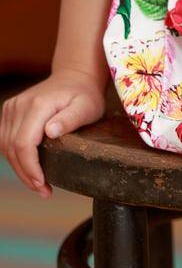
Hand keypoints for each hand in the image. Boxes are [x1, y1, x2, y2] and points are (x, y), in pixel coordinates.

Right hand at [0, 70, 106, 198]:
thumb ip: (70, 119)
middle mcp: (19, 106)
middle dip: (26, 174)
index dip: (30, 168)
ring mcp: (11, 108)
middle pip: (12, 148)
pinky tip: (30, 169)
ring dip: (20, 169)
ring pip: (5, 147)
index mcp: (38, 105)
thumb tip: (50, 131)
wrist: (74, 76)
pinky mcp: (9, 112)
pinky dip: (15, 157)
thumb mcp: (87, 106)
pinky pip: (5, 140)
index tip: (43, 185)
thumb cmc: (84, 94)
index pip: (23, 143)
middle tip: (44, 191)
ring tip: (39, 185)